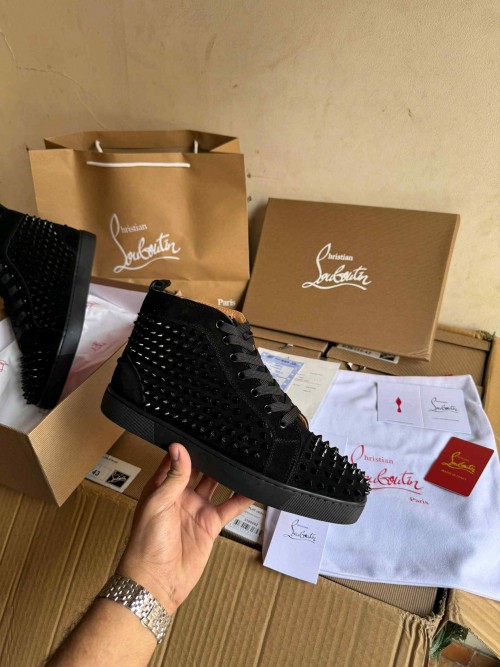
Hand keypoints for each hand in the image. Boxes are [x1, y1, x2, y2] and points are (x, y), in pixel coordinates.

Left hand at [117, 443, 252, 614]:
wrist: (156, 581)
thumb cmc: (145, 543)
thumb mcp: (158, 504)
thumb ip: (173, 477)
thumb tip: (179, 448)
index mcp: (162, 487)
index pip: (177, 460)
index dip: (187, 446)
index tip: (202, 430)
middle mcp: (180, 495)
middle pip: (199, 470)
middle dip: (211, 457)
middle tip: (226, 439)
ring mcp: (197, 510)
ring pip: (216, 485)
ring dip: (227, 473)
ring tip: (242, 456)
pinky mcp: (210, 525)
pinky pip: (229, 507)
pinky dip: (242, 499)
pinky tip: (253, 488)